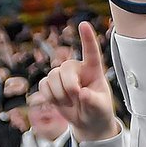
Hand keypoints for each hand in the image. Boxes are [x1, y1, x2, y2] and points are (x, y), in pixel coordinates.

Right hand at [38, 21, 117, 141]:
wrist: (87, 122)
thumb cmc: (98, 111)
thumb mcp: (101, 108)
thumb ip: (93, 101)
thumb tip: (83, 93)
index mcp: (94, 70)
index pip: (91, 52)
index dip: (87, 38)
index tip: (84, 24)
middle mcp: (77, 69)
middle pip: (64, 69)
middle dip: (69, 87)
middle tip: (78, 99)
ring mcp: (62, 75)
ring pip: (52, 77)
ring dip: (60, 95)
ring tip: (72, 102)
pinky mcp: (50, 83)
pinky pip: (44, 86)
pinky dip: (51, 97)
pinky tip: (60, 102)